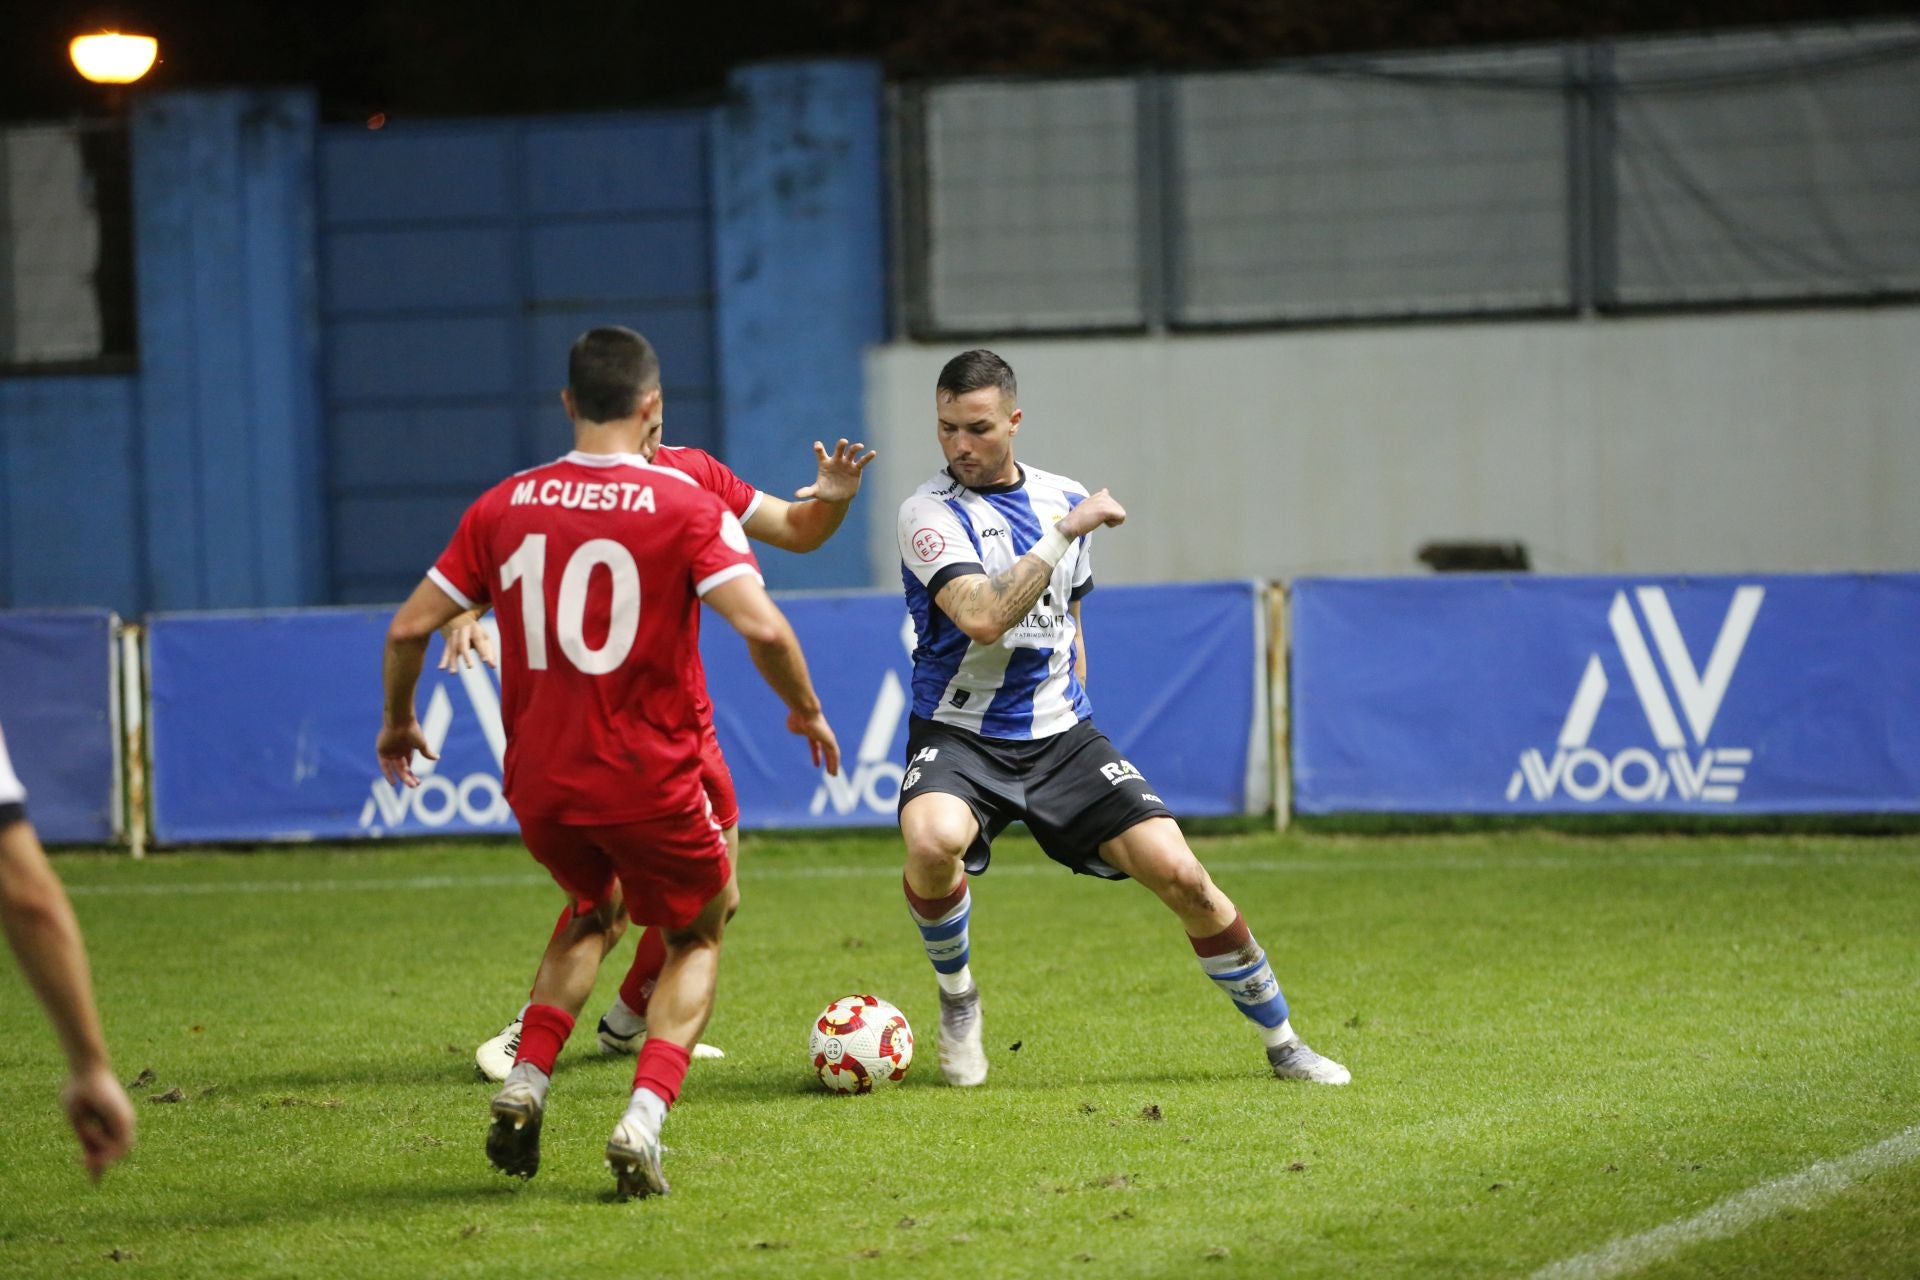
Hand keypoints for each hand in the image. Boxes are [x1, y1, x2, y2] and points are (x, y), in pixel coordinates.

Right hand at [61, 1064, 134, 1180]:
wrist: (85, 1071)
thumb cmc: (79, 1093)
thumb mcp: (79, 1122)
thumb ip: (87, 1140)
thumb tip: (90, 1160)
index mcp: (109, 1123)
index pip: (112, 1150)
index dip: (103, 1166)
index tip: (95, 1183)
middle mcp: (122, 1122)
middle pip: (117, 1152)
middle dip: (103, 1165)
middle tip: (90, 1175)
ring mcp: (125, 1119)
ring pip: (119, 1148)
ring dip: (103, 1157)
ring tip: (85, 1157)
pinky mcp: (124, 1116)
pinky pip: (120, 1140)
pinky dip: (107, 1149)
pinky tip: (94, 1153)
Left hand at [377, 720, 435, 786]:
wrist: (400, 721)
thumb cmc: (412, 730)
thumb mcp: (421, 743)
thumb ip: (427, 752)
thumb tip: (437, 758)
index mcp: (406, 749)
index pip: (408, 765)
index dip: (412, 774)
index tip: (418, 782)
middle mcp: (397, 751)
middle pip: (402, 768)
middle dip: (408, 777)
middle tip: (414, 786)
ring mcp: (389, 752)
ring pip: (395, 768)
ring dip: (402, 777)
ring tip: (409, 784)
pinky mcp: (382, 751)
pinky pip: (384, 766)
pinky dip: (388, 774)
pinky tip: (393, 783)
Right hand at [437, 618, 495, 670]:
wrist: (461, 617)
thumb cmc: (477, 632)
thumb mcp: (485, 638)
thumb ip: (489, 652)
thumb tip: (493, 666)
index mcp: (475, 628)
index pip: (478, 640)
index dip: (482, 650)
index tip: (485, 661)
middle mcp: (462, 631)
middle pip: (463, 644)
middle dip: (466, 656)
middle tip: (470, 667)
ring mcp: (453, 636)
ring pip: (453, 649)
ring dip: (452, 661)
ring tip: (453, 673)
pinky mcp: (448, 641)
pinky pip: (445, 651)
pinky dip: (443, 660)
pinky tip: (441, 668)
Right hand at [787, 708, 840, 775]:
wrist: (804, 712)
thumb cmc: (797, 718)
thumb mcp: (794, 728)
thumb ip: (797, 731)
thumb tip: (799, 731)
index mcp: (812, 732)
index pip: (815, 746)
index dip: (816, 755)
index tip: (817, 765)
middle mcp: (821, 734)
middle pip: (826, 750)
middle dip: (828, 760)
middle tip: (829, 771)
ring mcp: (827, 737)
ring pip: (832, 753)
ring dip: (833, 764)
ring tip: (833, 775)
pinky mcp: (830, 740)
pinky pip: (834, 754)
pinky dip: (835, 763)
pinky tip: (834, 771)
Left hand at [794, 438, 876, 504]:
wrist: (838, 498)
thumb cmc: (825, 492)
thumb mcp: (816, 492)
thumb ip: (807, 491)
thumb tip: (796, 495)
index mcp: (825, 463)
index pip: (821, 453)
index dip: (819, 448)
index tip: (818, 446)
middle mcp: (837, 460)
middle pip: (839, 449)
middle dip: (841, 445)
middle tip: (843, 441)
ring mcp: (847, 464)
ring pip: (851, 453)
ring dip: (855, 448)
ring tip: (859, 446)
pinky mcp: (856, 469)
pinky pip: (862, 461)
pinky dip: (867, 457)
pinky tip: (873, 453)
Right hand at [1060, 488, 1126, 538]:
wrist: (1070, 525)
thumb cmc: (1077, 519)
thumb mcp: (1088, 505)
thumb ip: (1098, 500)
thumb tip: (1106, 491)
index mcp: (1100, 495)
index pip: (1113, 505)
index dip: (1108, 514)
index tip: (1095, 516)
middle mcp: (1103, 496)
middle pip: (1118, 510)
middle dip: (1110, 518)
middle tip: (1095, 519)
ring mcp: (1105, 502)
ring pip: (1120, 514)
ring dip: (1111, 521)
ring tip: (1097, 520)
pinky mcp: (1106, 510)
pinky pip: (1121, 517)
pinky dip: (1114, 523)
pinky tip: (1102, 523)